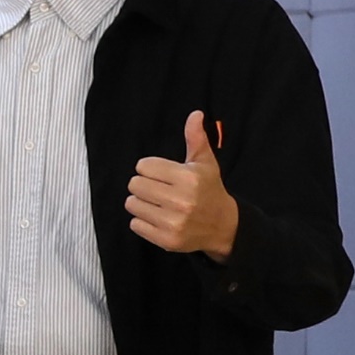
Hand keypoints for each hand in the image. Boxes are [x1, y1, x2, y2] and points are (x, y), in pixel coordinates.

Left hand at [125, 109, 237, 259]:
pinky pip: (134, 224)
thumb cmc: (209, 190)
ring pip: (131, 204)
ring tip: (159, 204)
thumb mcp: (205, 163)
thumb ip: (196, 139)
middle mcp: (181, 201)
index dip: (151, 169)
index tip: (163, 175)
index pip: (143, 166)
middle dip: (144, 185)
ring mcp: (173, 222)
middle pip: (134, 184)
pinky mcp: (166, 240)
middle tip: (159, 190)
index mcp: (189, 178)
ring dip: (141, 203)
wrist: (223, 226)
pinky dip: (142, 221)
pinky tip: (159, 218)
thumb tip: (195, 114)